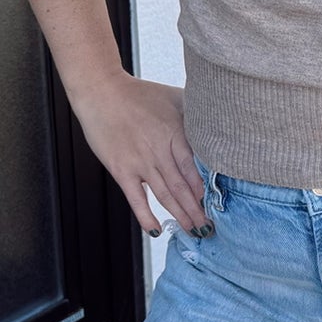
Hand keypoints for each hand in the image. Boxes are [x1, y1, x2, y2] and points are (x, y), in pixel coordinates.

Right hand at [69, 72, 206, 236]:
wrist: (101, 91)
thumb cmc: (138, 94)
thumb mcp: (174, 96)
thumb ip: (196, 111)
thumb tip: (219, 117)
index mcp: (176, 133)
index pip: (196, 167)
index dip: (207, 189)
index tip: (218, 205)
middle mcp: (160, 150)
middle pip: (184, 186)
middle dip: (198, 209)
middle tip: (210, 227)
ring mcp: (140, 162)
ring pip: (165, 195)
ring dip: (180, 215)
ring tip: (192, 230)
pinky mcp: (121, 169)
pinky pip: (135, 198)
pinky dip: (145, 216)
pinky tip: (155, 230)